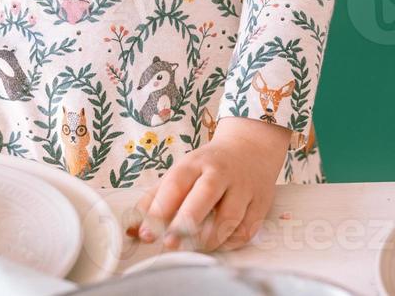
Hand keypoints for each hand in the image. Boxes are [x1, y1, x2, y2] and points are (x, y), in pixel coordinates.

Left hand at [129, 117, 288, 251]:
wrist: (251, 147)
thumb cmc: (208, 165)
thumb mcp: (181, 172)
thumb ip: (155, 199)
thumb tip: (133, 229)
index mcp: (196, 163)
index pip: (176, 183)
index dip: (159, 209)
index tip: (147, 234)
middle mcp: (221, 172)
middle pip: (205, 194)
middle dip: (186, 222)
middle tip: (171, 243)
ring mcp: (244, 186)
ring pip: (230, 217)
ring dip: (210, 238)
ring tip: (196, 246)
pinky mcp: (261, 202)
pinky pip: (247, 229)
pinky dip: (231, 242)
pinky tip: (220, 242)